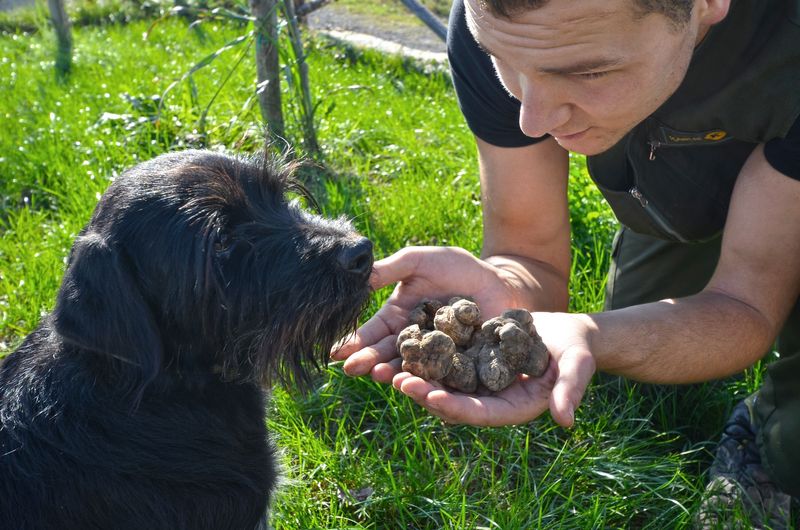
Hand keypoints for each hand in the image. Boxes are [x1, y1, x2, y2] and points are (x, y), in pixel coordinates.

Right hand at [331, 246, 531, 382]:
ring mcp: (435, 355)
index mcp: (398, 318)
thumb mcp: (419, 261)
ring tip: (379, 376)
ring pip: (411, 367)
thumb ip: (390, 268)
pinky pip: (442, 373)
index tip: (337, 353)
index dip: (355, 341)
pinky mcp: (459, 365)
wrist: (497, 281)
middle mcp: (412, 340)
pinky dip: (429, 379)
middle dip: (369, 361)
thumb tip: (359, 275)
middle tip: (352, 369)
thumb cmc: (456, 267)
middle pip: (387, 353)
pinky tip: (417, 382)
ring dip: (393, 372)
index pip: (372, 332)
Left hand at [392, 311, 596, 427]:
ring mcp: (478, 379)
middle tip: (397, 381)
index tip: (430, 397)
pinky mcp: (471, 359)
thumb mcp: (577, 366)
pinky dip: (425, 354)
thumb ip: (570, 390)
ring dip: (417, 376)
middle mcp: (490, 397)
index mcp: (512, 407)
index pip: (478, 412)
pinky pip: (445, 359)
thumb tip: (566, 419)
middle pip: (452, 401)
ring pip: (442, 382)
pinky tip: (402, 343)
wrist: (567, 333)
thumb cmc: (577, 350)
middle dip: (425, 393)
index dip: (454, 406)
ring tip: (389, 366)